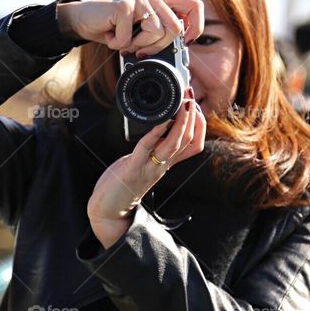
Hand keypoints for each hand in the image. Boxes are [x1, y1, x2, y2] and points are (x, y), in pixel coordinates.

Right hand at [57, 0, 204, 57]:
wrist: (83, 19)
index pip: (194, 6)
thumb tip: (181, 49)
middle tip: (140, 50)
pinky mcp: (124, 6)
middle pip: (175, 28)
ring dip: (137, 46)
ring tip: (123, 40)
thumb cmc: (114, 27)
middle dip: (158, 47)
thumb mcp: (142, 30)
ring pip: (156, 34)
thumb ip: (161, 33)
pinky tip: (111, 36)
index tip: (186, 43)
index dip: (196, 27)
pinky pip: (131, 38)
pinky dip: (119, 45)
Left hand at [87, 92, 205, 247]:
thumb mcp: (146, 163)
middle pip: (188, 142)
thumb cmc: (124, 184)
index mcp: (167, 163)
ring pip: (174, 145)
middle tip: (191, 99)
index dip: (200, 126)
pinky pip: (147, 149)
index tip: (197, 108)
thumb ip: (154, 148)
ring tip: (183, 105)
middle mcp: (163, 166)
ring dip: (181, 123)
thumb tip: (160, 125)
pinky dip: (155, 133)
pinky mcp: (132, 169)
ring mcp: (149, 168)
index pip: (195, 145)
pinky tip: (160, 121)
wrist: (109, 211)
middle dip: (193, 118)